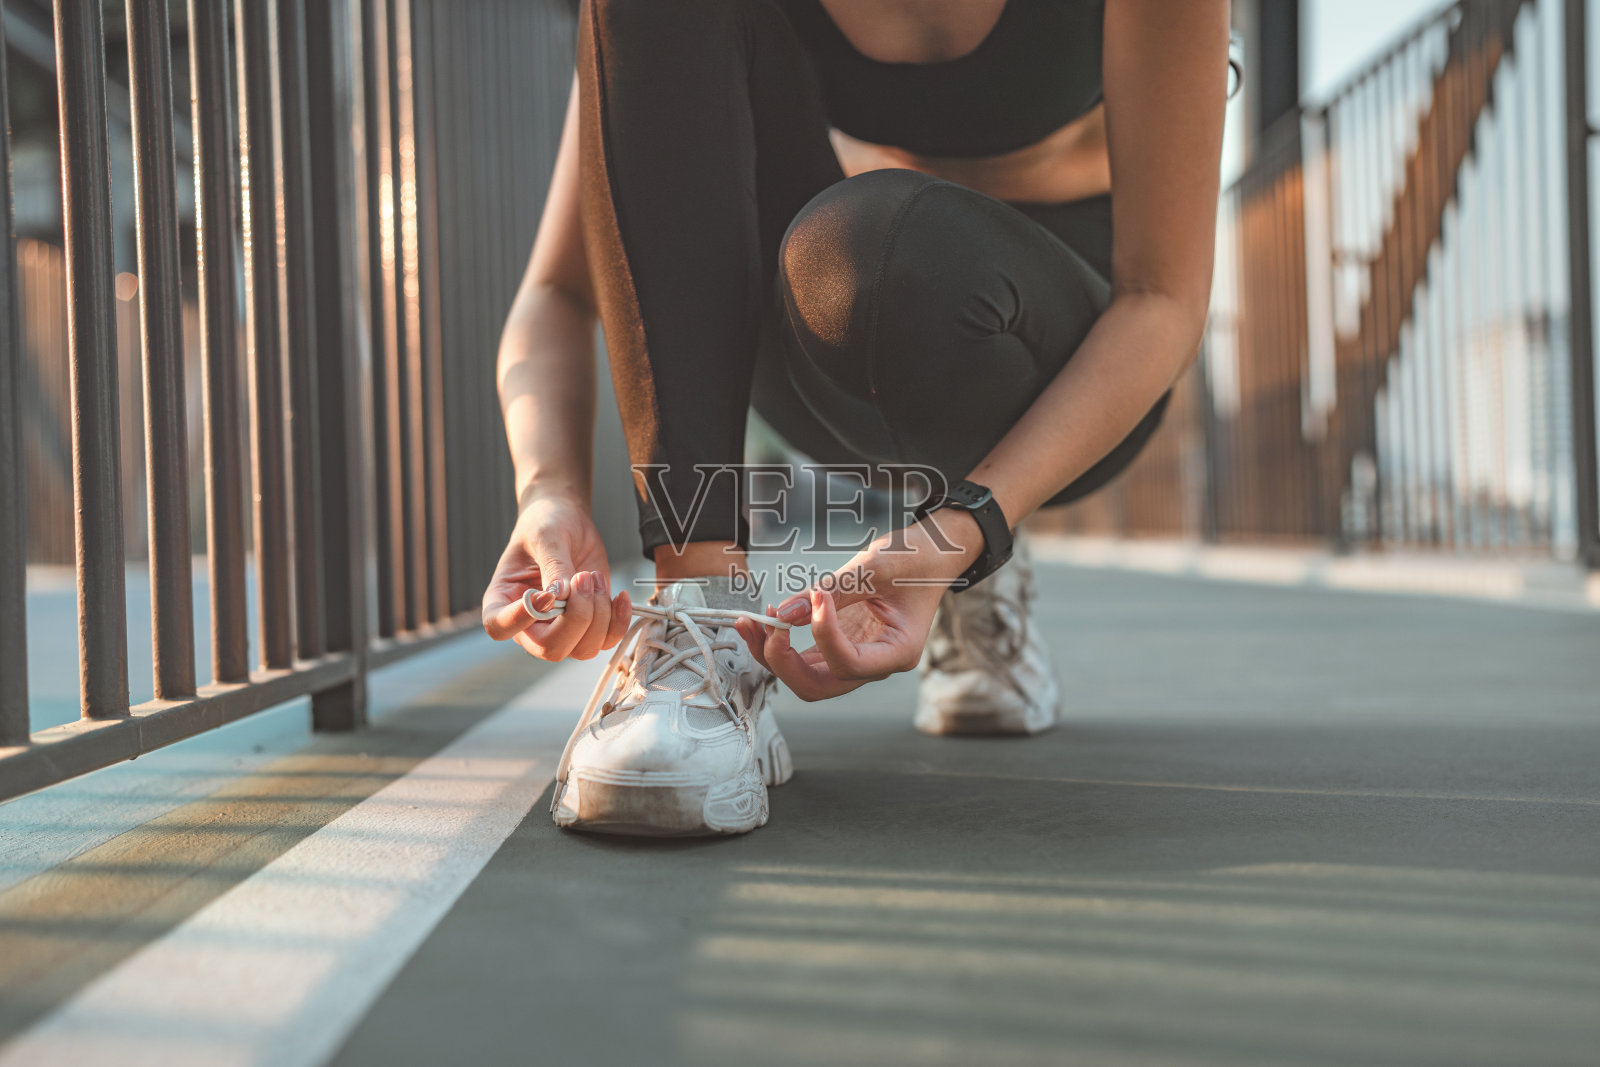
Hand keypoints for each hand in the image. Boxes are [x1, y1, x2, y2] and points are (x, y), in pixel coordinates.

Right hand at [481, 489, 631, 659]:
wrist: (568, 520)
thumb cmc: (547, 523)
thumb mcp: (547, 537)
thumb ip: (554, 566)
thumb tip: (562, 597)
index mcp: (502, 600)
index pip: (499, 627)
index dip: (522, 619)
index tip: (547, 593)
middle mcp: (529, 623)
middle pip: (549, 648)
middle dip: (576, 618)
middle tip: (584, 577)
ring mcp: (560, 628)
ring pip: (582, 649)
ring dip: (599, 616)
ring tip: (594, 577)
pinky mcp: (588, 624)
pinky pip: (605, 640)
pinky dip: (618, 622)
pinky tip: (619, 596)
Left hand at [733, 510, 984, 700]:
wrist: (928, 555)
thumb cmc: (914, 560)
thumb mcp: (874, 568)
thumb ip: (832, 591)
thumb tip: (784, 613)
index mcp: (898, 651)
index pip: (850, 663)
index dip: (824, 634)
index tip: (818, 596)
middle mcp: (874, 664)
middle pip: (818, 686)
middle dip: (784, 662)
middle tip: (766, 624)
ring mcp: (854, 657)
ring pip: (804, 676)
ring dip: (771, 655)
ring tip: (750, 621)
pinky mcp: (838, 645)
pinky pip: (803, 657)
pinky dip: (778, 642)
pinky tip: (762, 620)